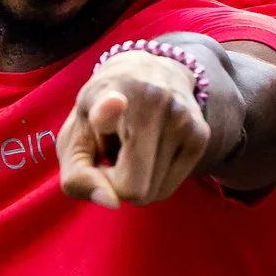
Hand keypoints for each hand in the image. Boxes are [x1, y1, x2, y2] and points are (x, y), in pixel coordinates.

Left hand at [58, 50, 211, 207]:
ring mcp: (183, 119)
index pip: (108, 107)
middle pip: (132, 188)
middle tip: (110, 155)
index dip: (108, 110)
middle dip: (114, 184)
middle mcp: (152, 101)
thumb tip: (111, 203)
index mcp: (109, 92)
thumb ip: (77, 176)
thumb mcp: (74, 137)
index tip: (116, 103)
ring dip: (135, 182)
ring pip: (152, 194)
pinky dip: (152, 182)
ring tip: (132, 146)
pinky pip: (167, 190)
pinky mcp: (201, 135)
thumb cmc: (100, 112)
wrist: (149, 72)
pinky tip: (148, 152)